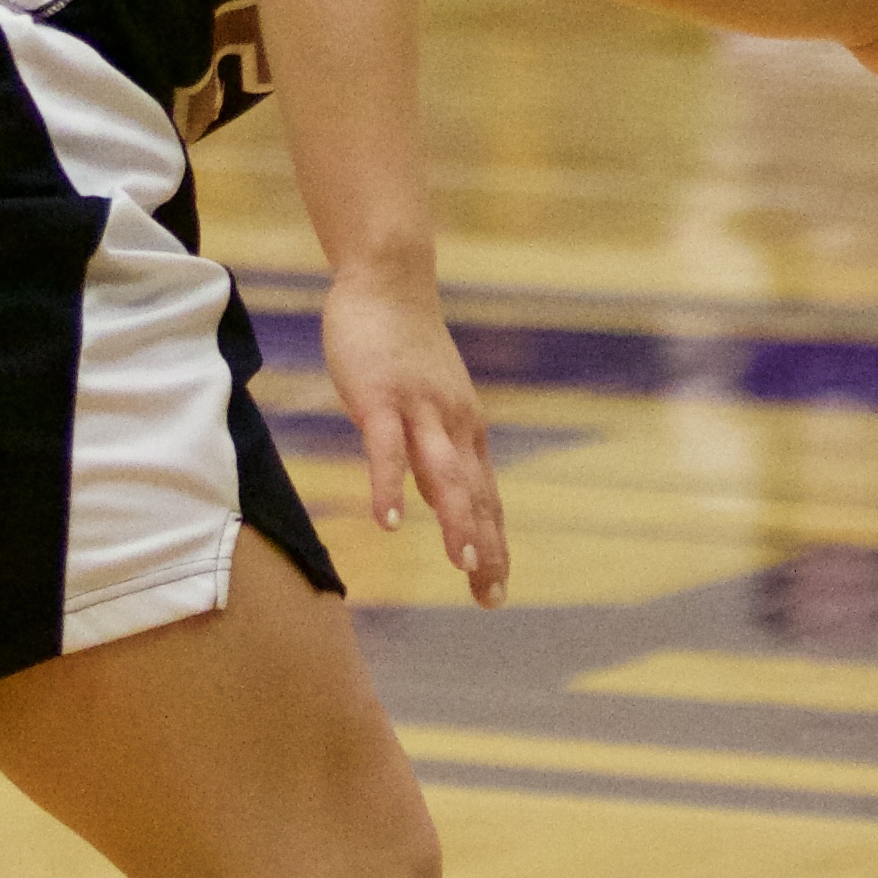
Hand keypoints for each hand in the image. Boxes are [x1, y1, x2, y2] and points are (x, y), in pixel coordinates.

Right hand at [318, 263, 508, 603]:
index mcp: (466, 430)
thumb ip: (435, 451)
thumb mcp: (430, 405)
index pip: (486, 498)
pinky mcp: (381, 399)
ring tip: (462, 564)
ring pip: (443, 473)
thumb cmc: (404, 346)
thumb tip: (436, 499)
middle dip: (484, 547)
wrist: (388, 282)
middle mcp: (453, 424)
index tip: (496, 591)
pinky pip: (388, 449)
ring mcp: (419, 410)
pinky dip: (390, 486)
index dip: (493, 545)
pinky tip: (390, 522)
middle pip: (474, 494)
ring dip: (455, 519)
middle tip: (490, 596)